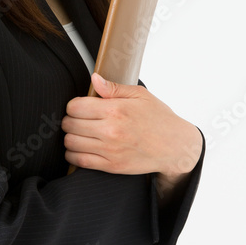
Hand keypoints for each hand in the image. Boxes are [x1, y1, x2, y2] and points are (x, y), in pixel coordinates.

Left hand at [61, 72, 202, 177]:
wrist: (176, 147)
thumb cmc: (158, 118)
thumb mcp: (140, 96)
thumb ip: (114, 88)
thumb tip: (94, 78)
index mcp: (115, 110)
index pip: (75, 106)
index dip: (74, 105)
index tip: (80, 107)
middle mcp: (110, 130)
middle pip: (69, 124)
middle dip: (70, 120)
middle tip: (78, 119)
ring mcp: (110, 150)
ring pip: (70, 142)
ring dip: (70, 137)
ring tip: (78, 133)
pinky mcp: (111, 166)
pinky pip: (79, 161)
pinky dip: (72, 154)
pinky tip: (79, 148)